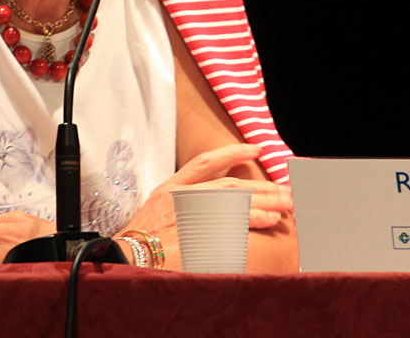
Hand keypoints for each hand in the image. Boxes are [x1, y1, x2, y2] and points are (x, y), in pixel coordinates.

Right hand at [117, 143, 292, 269]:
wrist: (124, 259)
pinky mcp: (194, 235)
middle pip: (229, 185)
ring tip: (284, 206)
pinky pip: (229, 226)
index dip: (232, 153)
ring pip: (233, 203)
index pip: (205, 162)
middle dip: (260, 186)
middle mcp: (180, 198)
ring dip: (262, 204)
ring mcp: (188, 216)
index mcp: (170, 188)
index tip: (256, 149)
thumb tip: (218, 195)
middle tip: (285, 190)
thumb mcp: (157, 208)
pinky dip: (250, 222)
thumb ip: (183, 198)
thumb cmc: (139, 239)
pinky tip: (267, 221)